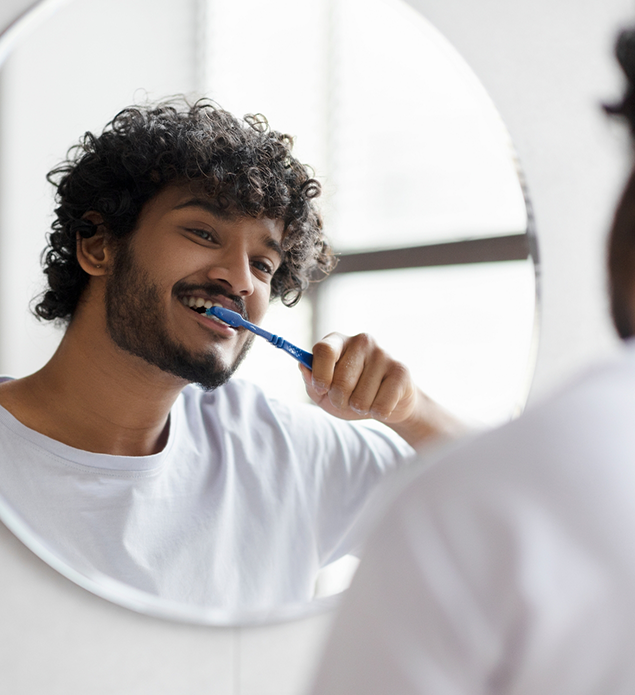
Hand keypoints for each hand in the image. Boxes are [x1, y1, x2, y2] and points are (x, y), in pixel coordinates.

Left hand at [299, 332, 417, 424]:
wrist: (387, 401)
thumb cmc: (350, 394)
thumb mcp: (324, 392)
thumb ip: (311, 381)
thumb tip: (303, 366)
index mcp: (338, 341)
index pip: (324, 350)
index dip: (320, 374)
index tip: (321, 389)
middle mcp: (361, 341)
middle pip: (341, 381)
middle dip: (339, 400)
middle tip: (346, 400)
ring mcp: (383, 354)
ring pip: (360, 398)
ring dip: (359, 408)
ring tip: (365, 400)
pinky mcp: (401, 371)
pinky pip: (380, 405)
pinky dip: (377, 412)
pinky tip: (381, 403)